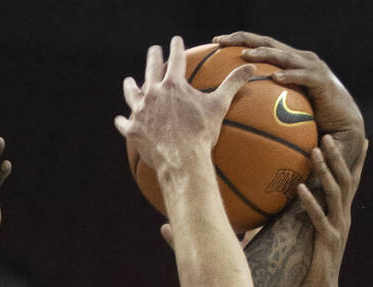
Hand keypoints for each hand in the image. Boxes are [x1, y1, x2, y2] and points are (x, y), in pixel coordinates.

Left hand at [115, 36, 255, 180]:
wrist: (182, 161)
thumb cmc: (201, 134)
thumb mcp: (219, 106)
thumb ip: (232, 84)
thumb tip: (251, 68)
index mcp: (173, 85)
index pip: (176, 58)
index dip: (177, 47)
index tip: (176, 40)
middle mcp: (153, 93)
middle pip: (150, 69)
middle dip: (153, 57)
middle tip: (154, 51)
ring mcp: (140, 112)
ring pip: (131, 93)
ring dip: (130, 86)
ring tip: (129, 81)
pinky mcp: (132, 130)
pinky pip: (124, 123)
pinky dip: (123, 120)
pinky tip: (121, 119)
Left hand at [213, 32, 364, 164]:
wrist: (341, 128)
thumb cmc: (310, 120)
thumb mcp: (281, 109)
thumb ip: (261, 104)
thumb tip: (231, 114)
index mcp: (288, 62)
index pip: (260, 46)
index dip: (238, 41)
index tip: (214, 42)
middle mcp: (299, 59)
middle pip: (267, 43)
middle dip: (244, 39)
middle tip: (220, 41)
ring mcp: (311, 68)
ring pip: (284, 55)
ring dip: (264, 54)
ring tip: (245, 56)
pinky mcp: (322, 81)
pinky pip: (303, 77)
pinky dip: (289, 75)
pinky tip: (275, 77)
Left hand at [297, 135, 367, 286]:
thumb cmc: (311, 260)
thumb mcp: (307, 233)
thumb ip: (296, 215)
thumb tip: (269, 204)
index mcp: (342, 213)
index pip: (352, 181)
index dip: (358, 161)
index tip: (363, 138)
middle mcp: (344, 216)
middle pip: (345, 179)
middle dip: (338, 156)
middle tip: (327, 135)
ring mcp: (338, 228)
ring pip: (335, 193)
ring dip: (325, 170)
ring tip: (315, 151)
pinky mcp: (327, 241)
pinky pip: (319, 218)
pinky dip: (309, 202)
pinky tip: (299, 189)